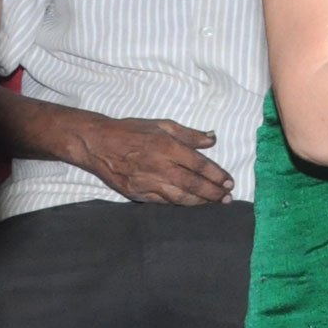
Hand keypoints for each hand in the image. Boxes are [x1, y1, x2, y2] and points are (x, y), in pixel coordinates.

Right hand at [61, 111, 232, 203]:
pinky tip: (189, 203)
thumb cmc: (132, 131)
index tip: (230, 182)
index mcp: (168, 148)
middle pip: (193, 185)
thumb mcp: (163, 124)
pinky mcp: (136, 194)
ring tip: (214, 202)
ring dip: (199, 202)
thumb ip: (190, 134)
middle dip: (213, 193)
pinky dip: (178, 203)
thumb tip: (212, 140)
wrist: (98, 144)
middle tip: (227, 197)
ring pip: (179, 197)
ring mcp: (147, 183)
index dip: (217, 175)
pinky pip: (162, 202)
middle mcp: (159, 167)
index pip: (199, 165)